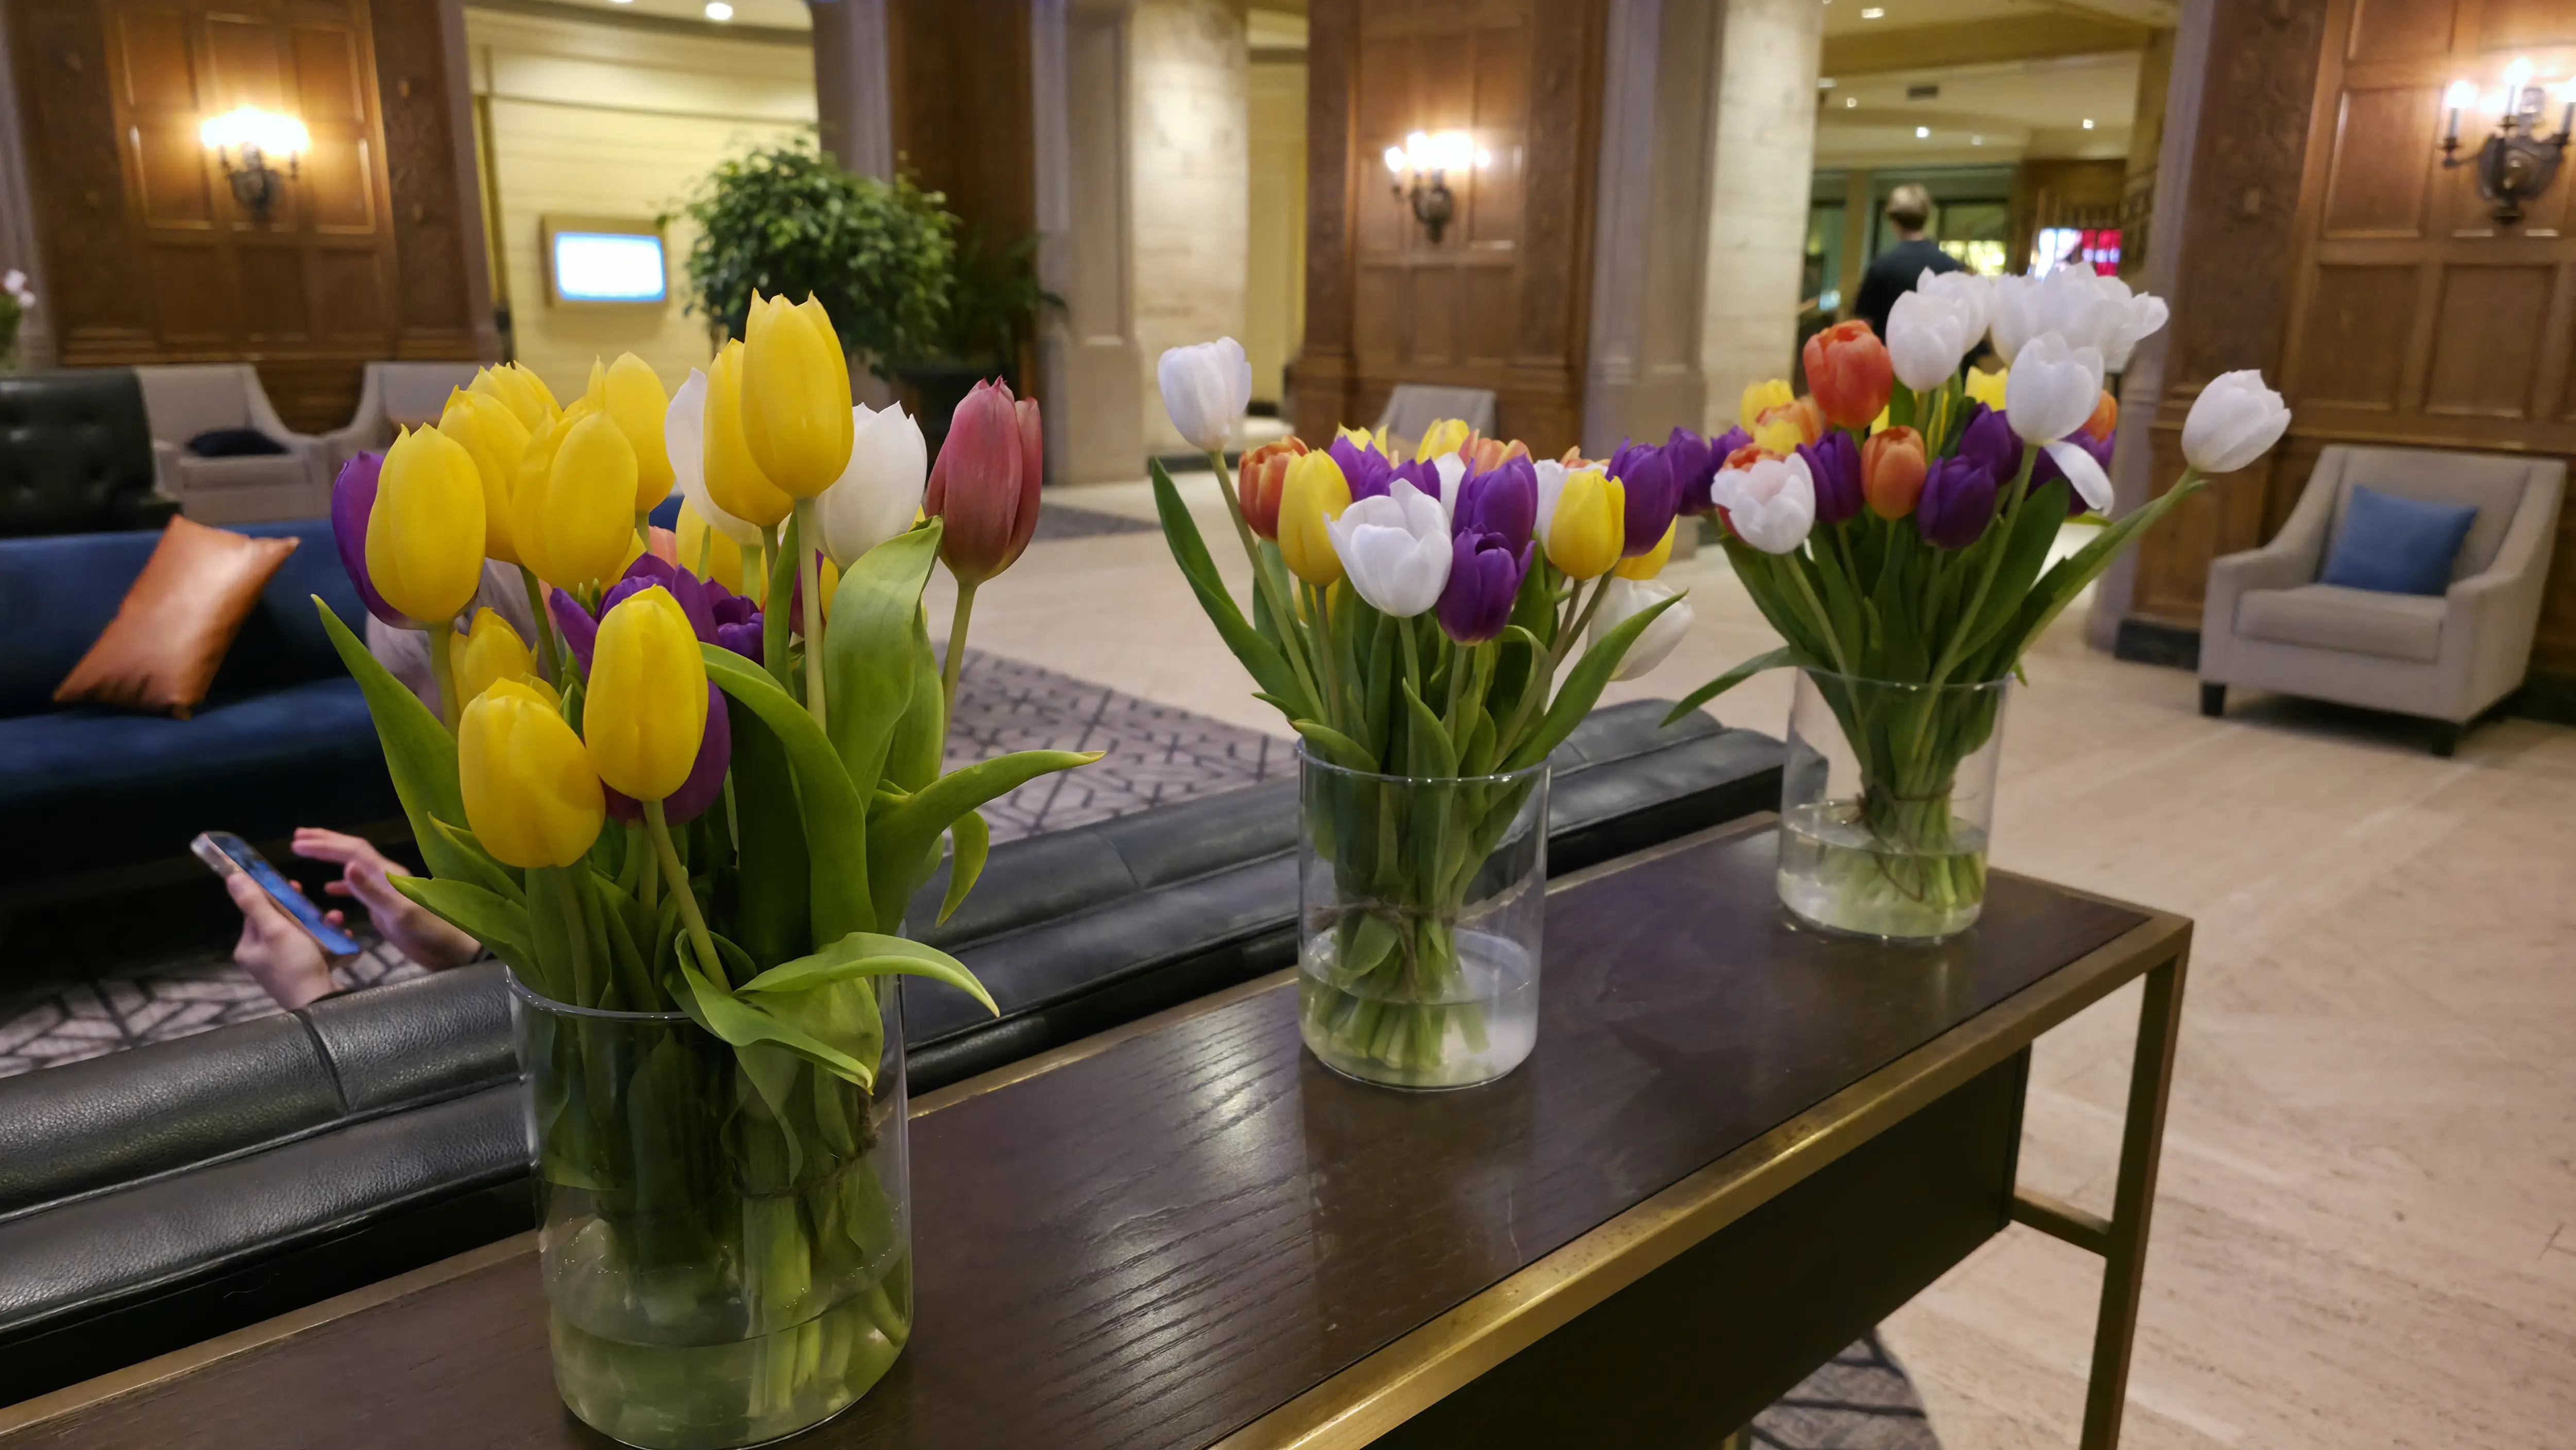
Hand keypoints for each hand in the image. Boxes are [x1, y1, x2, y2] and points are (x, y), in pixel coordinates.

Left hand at [226, 872, 340, 1008]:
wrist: (320, 1003)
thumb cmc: (294, 964)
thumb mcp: (275, 929)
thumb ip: (255, 902)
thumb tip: (232, 876)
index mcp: (249, 946)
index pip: (256, 911)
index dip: (274, 896)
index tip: (294, 885)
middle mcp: (262, 956)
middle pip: (280, 921)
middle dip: (303, 910)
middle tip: (317, 905)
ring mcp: (283, 965)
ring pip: (301, 933)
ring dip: (320, 923)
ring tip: (337, 920)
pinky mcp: (303, 971)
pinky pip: (313, 947)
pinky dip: (328, 940)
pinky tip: (342, 936)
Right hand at [292, 828, 482, 970]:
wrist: (450, 951)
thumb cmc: (428, 932)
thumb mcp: (398, 913)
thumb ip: (372, 891)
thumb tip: (347, 865)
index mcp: (388, 874)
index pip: (353, 851)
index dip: (325, 845)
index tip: (298, 843)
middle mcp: (386, 877)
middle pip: (353, 852)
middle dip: (326, 842)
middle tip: (298, 836)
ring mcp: (386, 891)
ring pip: (354, 867)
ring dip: (331, 858)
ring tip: (307, 852)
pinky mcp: (386, 906)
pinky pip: (359, 888)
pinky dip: (342, 885)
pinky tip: (328, 889)